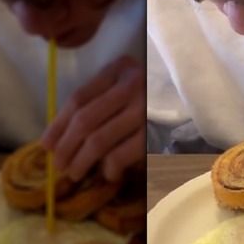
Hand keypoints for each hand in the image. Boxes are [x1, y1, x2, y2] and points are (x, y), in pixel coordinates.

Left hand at [41, 55, 144, 181]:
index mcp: (119, 70)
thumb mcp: (125, 84)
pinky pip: (121, 154)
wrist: (196, 99)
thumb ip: (98, 99)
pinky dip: (109, 167)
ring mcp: (144, 109)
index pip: (79, 98)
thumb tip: (58, 136)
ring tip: (75, 173)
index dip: (58, 124)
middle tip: (59, 166)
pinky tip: (108, 173)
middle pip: (85, 120)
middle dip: (66, 147)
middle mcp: (132, 86)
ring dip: (81, 161)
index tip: (46, 145)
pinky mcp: (154, 132)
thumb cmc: (152, 95)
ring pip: (99, 140)